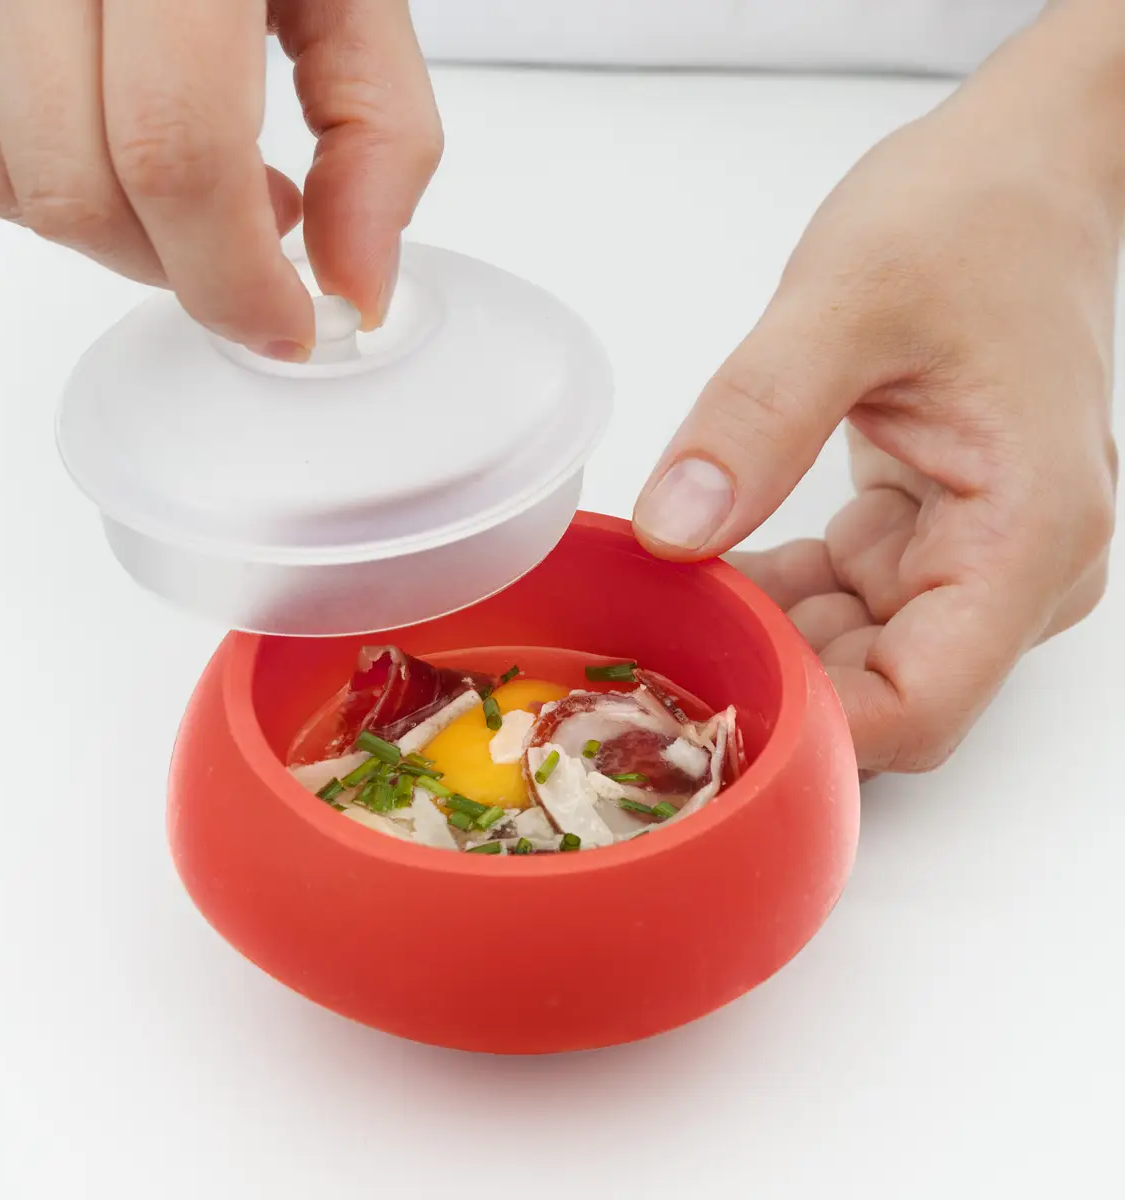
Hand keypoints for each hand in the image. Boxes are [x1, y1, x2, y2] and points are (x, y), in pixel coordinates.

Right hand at [0, 0, 439, 357]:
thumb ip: (380, 140)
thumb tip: (357, 284)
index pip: (177, 147)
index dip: (235, 274)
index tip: (290, 324)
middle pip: (81, 184)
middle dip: (184, 272)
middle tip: (261, 259)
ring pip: (6, 180)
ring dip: (121, 243)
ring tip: (212, 196)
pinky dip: (57, 193)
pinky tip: (136, 163)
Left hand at [633, 3, 1122, 772]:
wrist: (1019, 178)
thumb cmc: (973, 221)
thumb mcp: (849, 299)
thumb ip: (759, 418)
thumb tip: (675, 532)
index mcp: (1024, 537)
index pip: (916, 709)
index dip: (806, 730)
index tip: (693, 706)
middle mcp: (1011, 573)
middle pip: (878, 697)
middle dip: (765, 687)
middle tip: (648, 656)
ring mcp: (970, 561)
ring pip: (851, 658)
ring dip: (760, 641)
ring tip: (663, 605)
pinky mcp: (929, 541)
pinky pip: (839, 605)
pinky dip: (772, 597)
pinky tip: (706, 565)